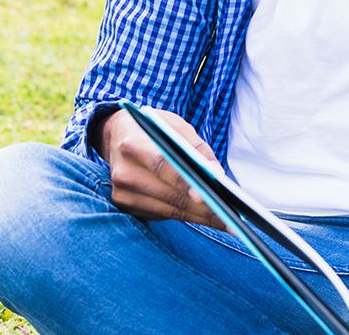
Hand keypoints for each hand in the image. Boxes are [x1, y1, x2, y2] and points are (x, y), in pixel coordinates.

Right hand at [93, 108, 227, 229]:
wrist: (118, 135)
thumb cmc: (153, 129)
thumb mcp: (176, 127)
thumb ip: (197, 149)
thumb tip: (216, 175)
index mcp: (134, 145)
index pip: (162, 166)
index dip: (185, 182)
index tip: (207, 196)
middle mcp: (124, 172)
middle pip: (169, 196)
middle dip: (203, 208)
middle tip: (230, 216)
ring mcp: (122, 193)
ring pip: (168, 211)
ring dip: (198, 217)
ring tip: (225, 221)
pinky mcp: (125, 207)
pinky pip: (162, 215)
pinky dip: (185, 216)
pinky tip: (204, 217)